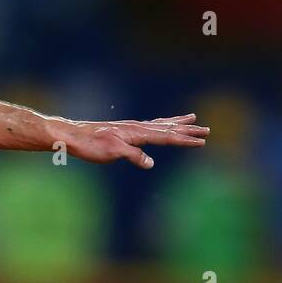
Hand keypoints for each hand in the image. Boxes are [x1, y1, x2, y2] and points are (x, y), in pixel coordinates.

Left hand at [57, 114, 208, 168]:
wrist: (73, 135)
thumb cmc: (91, 145)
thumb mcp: (112, 153)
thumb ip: (133, 156)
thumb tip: (150, 162)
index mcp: (138, 133)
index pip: (167, 137)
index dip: (185, 140)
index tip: (202, 141)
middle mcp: (138, 128)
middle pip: (168, 129)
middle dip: (188, 131)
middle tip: (207, 130)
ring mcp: (132, 128)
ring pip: (161, 125)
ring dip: (178, 124)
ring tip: (193, 119)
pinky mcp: (126, 131)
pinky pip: (151, 126)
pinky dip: (162, 124)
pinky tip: (163, 125)